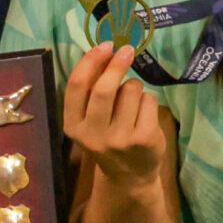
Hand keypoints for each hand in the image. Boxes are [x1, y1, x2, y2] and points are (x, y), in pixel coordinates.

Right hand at [63, 43, 165, 185]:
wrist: (130, 177)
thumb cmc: (108, 137)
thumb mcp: (90, 120)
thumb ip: (91, 91)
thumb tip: (105, 50)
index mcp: (73, 126)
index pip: (77, 86)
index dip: (90, 61)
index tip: (105, 45)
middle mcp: (93, 135)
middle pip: (104, 89)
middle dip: (116, 64)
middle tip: (127, 50)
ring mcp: (119, 139)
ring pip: (130, 91)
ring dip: (134, 87)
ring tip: (133, 104)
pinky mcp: (144, 139)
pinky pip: (148, 101)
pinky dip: (148, 101)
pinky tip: (144, 116)